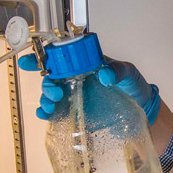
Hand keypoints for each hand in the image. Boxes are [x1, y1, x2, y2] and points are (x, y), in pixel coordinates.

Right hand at [18, 52, 161, 124]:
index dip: (41, 57)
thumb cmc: (134, 86)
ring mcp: (75, 96)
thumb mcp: (129, 73)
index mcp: (85, 64)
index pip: (60, 57)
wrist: (143, 109)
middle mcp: (76, 79)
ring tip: (51, 104)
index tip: (29, 61)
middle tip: (54, 91)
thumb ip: (118, 70)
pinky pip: (57, 112)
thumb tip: (105, 74)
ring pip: (51, 94)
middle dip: (46, 82)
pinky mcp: (76, 112)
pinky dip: (47, 113)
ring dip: (45, 98)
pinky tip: (46, 115)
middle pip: (51, 77)